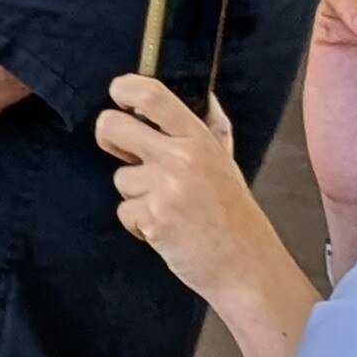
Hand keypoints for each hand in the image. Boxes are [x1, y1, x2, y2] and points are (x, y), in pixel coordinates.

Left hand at [99, 73, 318, 356]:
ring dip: (137, 195)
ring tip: (171, 210)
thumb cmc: (236, 216)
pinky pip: (125, 211)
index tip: (119, 96)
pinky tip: (168, 230)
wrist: (248, 268)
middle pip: (112, 126)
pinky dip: (140, 224)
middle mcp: (180, 158)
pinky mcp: (153, 219)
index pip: (151, 95)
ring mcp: (165, 188)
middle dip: (108, 138)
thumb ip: (209, 129)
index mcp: (199, 139)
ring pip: (120, 178)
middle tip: (123, 151)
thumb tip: (203, 96)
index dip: (124, 88)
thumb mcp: (226, 162)